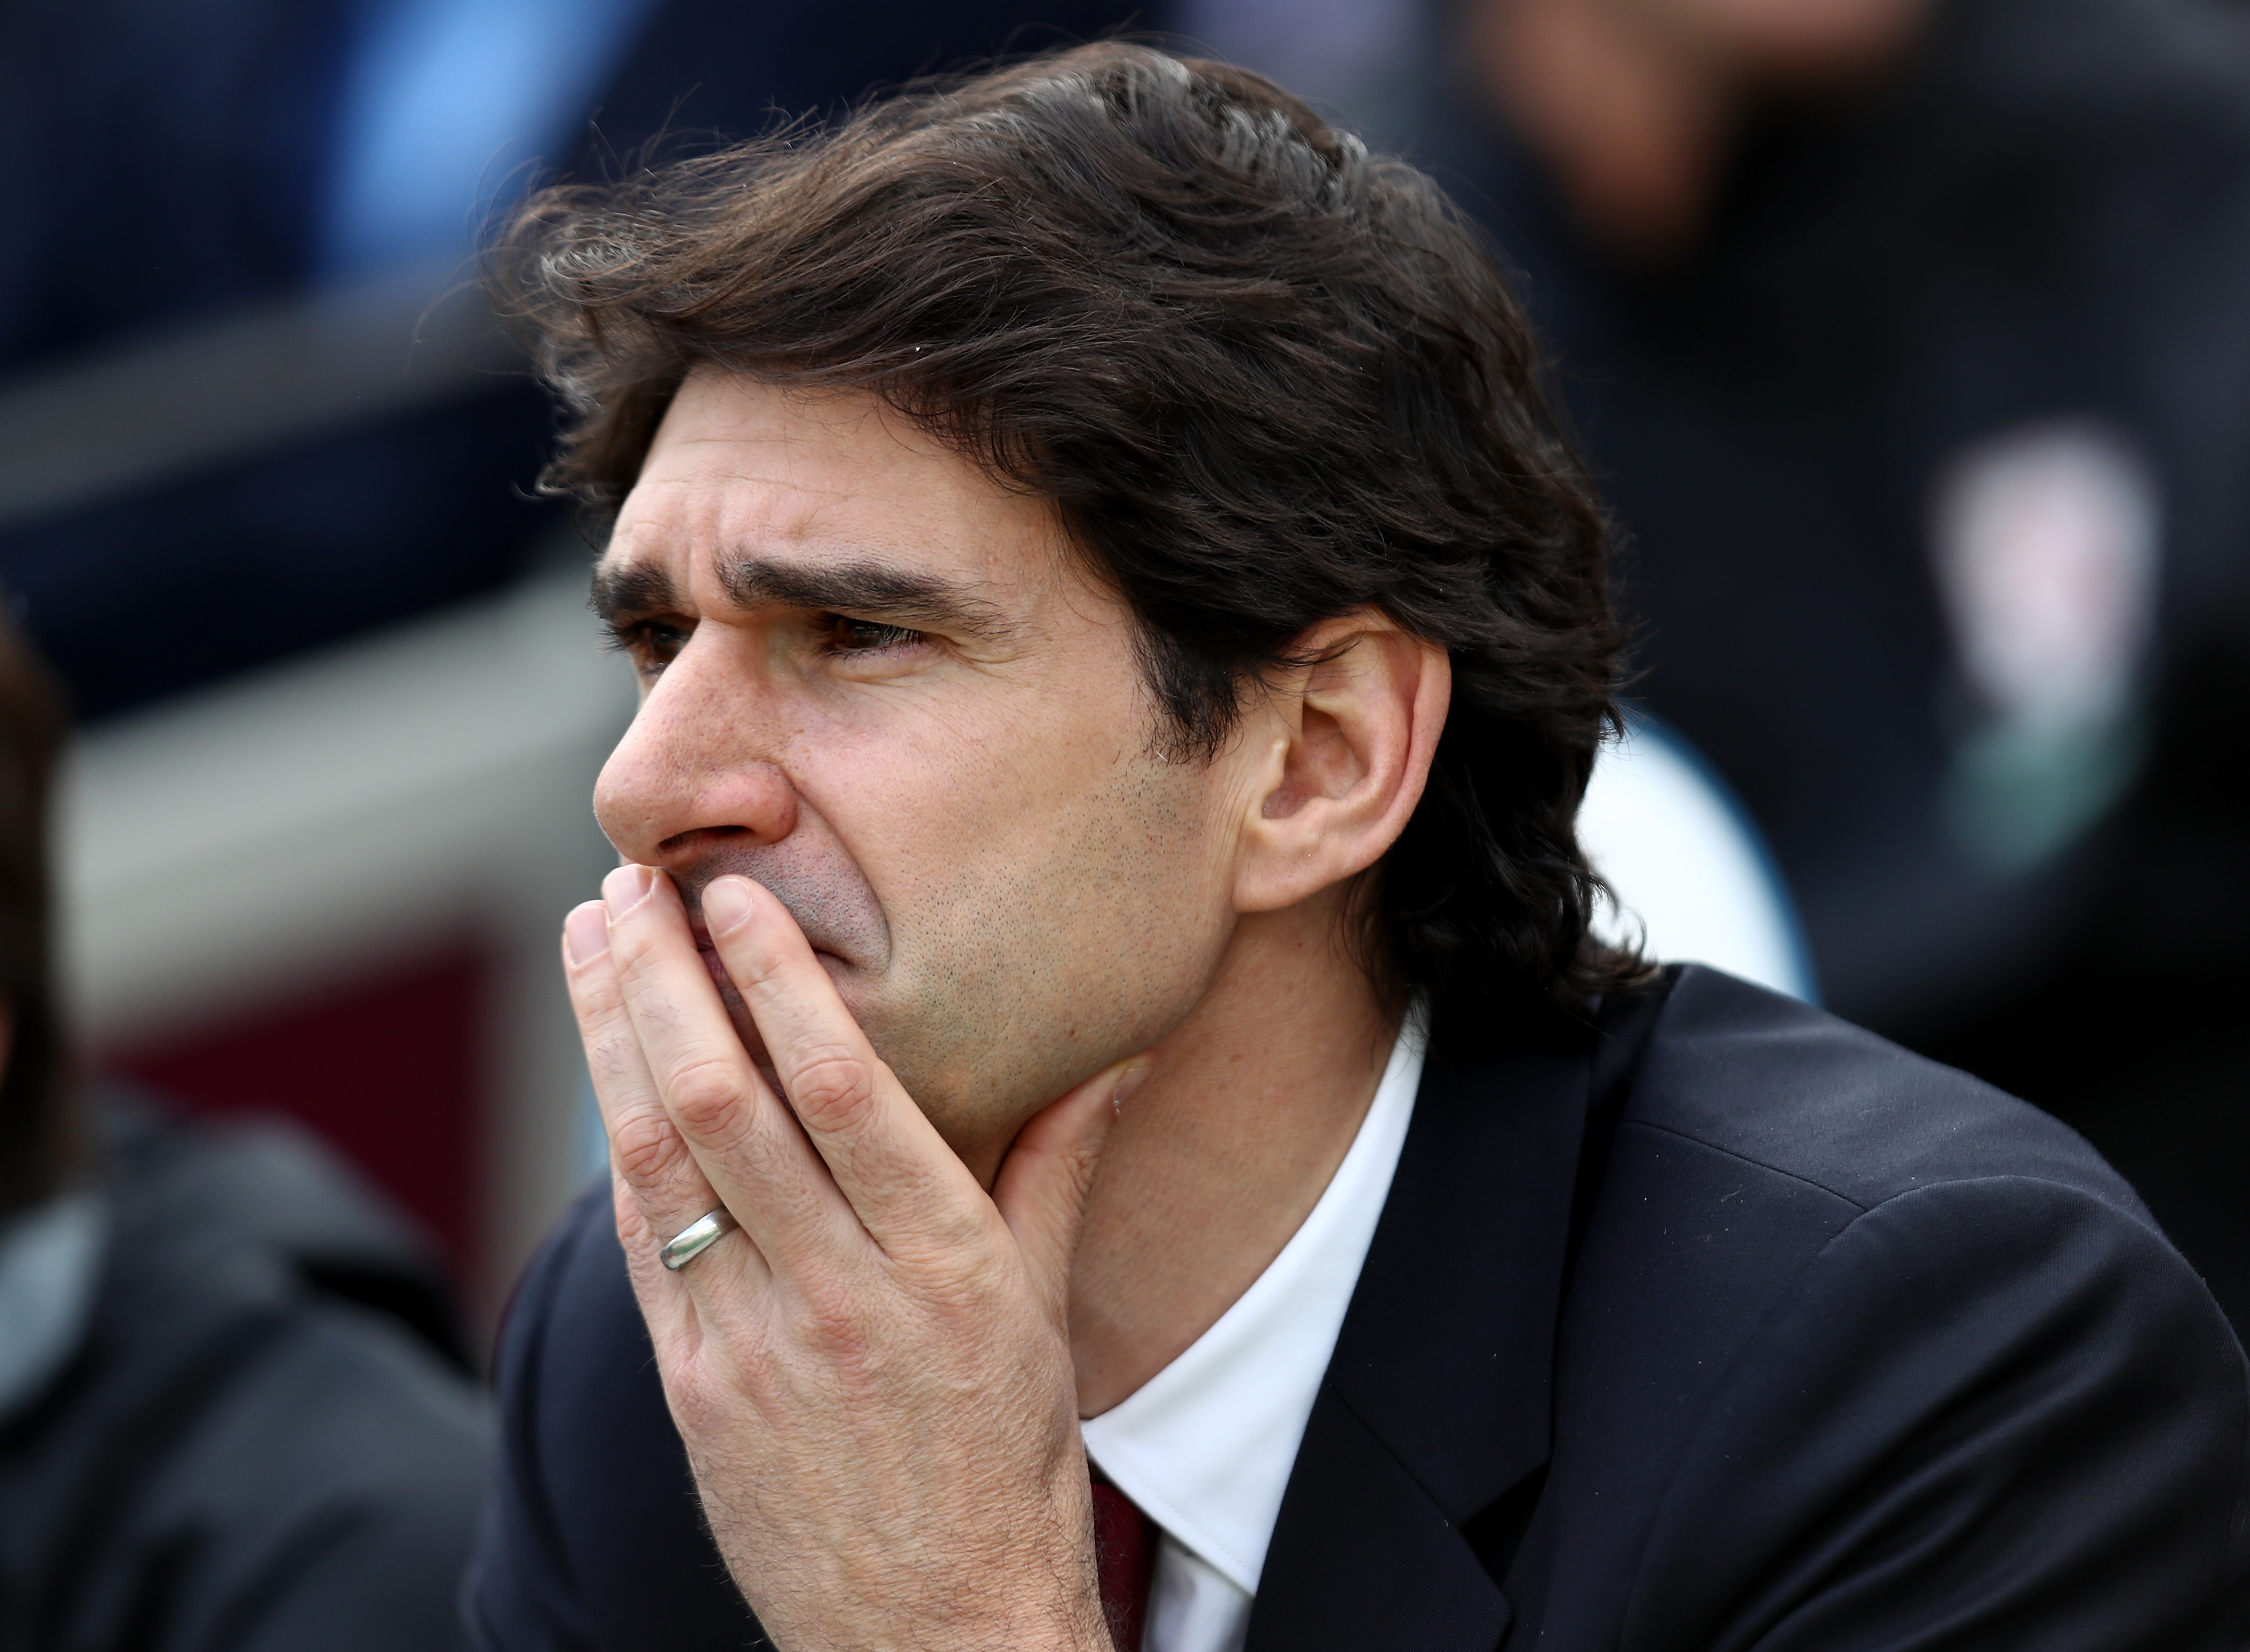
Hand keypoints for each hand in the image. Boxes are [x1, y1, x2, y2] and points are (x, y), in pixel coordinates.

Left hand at [562, 863, 1137, 1651]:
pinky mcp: (693, 1391)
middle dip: (664, 979)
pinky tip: (604, 1068)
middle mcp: (838, 1295)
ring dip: (612, 1038)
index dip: (779, 977)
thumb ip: (1056, 1164)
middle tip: (630, 884)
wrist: (934, 1633)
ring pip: (658, 1160)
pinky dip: (616, 1143)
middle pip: (723, 1105)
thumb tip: (1113, 1050)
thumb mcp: (1047, 1308)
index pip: (840, 1088)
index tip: (734, 892)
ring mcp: (750, 1346)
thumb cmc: (1007, 1463)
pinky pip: (640, 1245)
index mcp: (940, 1264)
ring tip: (590, 942)